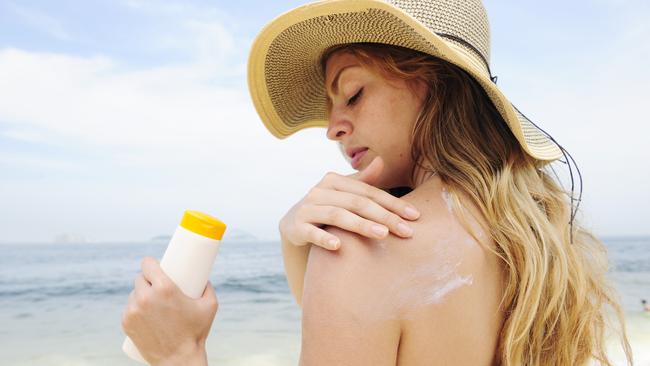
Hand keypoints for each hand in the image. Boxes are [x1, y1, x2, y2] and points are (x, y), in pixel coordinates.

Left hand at [121, 257, 217, 365]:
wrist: (178, 360)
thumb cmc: (196, 333)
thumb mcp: (210, 306)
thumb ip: (208, 288)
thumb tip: (205, 278)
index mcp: (164, 288)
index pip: (147, 265)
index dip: (150, 263)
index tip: (154, 265)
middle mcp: (145, 297)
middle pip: (140, 279)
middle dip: (147, 279)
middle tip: (157, 285)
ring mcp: (133, 311)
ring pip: (133, 294)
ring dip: (140, 294)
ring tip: (150, 300)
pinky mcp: (127, 323)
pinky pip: (128, 309)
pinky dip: (134, 308)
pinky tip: (140, 310)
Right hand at [279, 155, 420, 250]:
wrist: (293, 225)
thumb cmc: (326, 208)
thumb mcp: (343, 194)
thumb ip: (363, 180)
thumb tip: (381, 160)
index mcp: (334, 180)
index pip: (369, 192)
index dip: (392, 203)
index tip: (414, 216)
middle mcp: (320, 191)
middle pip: (357, 203)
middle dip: (384, 216)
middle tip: (406, 231)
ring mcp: (307, 208)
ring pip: (338, 215)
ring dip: (361, 225)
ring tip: (382, 236)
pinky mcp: (296, 226)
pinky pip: (311, 232)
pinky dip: (324, 238)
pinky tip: (338, 246)